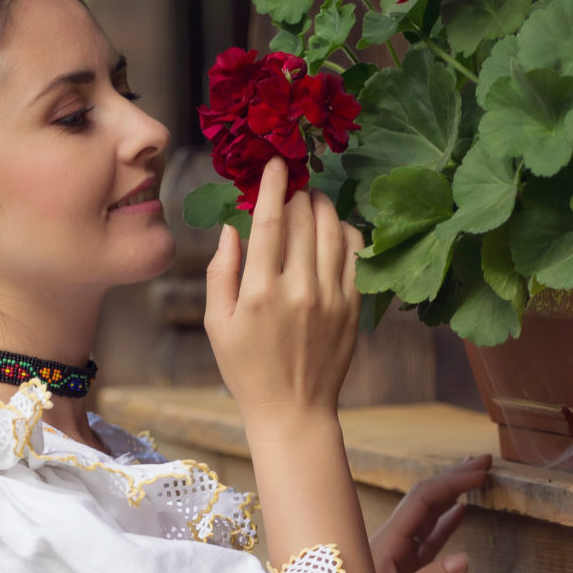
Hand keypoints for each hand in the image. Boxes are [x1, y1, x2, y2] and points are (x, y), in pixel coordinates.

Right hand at [205, 156, 364, 426]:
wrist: (294, 409)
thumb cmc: (247, 368)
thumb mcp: (217, 323)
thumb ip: (221, 272)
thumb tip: (232, 228)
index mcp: (259, 292)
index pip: (271, 223)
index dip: (273, 186)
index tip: (276, 163)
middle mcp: (299, 290)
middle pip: (303, 220)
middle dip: (297, 192)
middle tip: (292, 181)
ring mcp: (331, 297)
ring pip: (332, 231)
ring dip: (322, 206)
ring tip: (312, 198)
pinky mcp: (352, 306)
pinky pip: (355, 254)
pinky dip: (346, 231)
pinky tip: (334, 227)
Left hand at [372, 454, 489, 572]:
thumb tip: (465, 560)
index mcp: (385, 544)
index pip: (422, 500)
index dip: (452, 483)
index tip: (480, 473)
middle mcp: (390, 543)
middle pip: (425, 500)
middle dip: (454, 478)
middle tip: (484, 461)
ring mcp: (396, 556)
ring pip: (428, 517)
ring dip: (452, 496)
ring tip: (476, 478)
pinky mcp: (401, 571)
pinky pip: (427, 540)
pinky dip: (446, 523)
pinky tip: (461, 511)